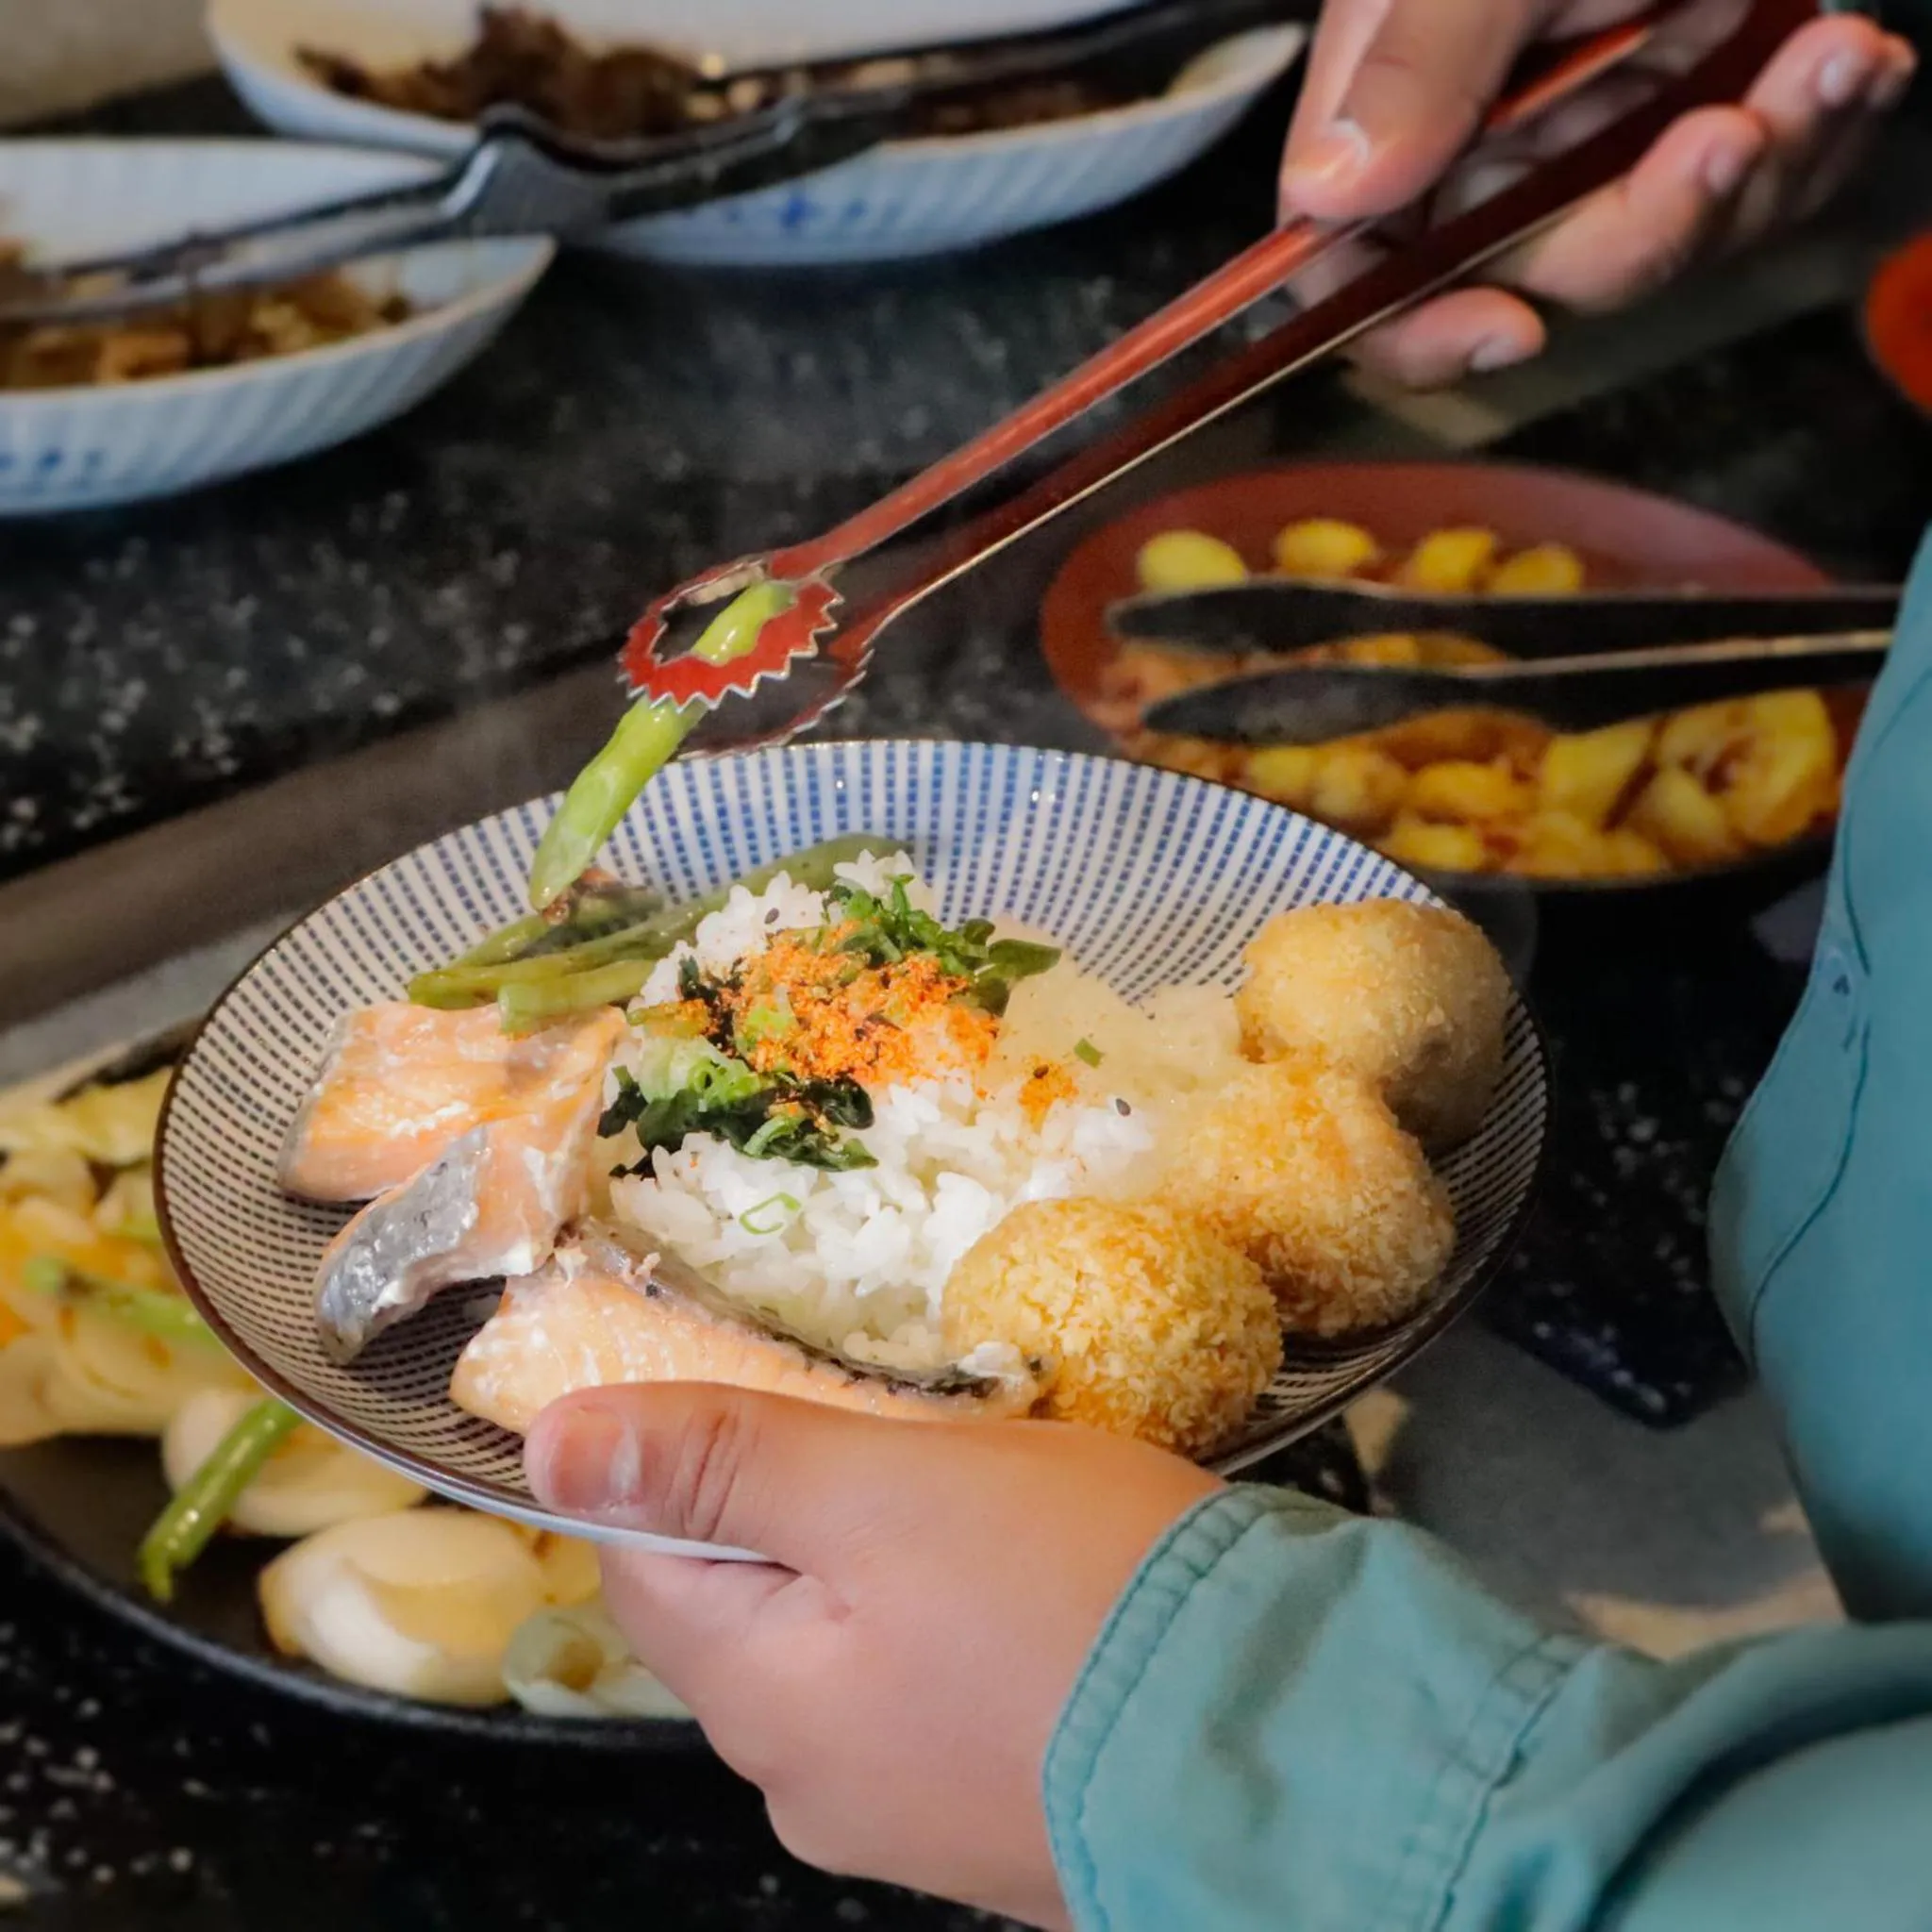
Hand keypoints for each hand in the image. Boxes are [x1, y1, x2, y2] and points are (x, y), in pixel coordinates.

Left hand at [526, 1388, 1221, 1927]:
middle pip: (748, 1604)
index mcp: (760, 1705)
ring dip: (886, 1559)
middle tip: (906, 1426)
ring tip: (989, 1495)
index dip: (675, 1454)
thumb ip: (718, 1461)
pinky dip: (956, 1623)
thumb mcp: (884, 1488)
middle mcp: (812, 1787)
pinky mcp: (1003, 1819)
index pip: (642, 1558)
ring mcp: (912, 1819)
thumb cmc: (1074, 1591)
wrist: (1294, 1742)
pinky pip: (936, 1692)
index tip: (761, 1380)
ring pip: (850, 1645)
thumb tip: (548, 1443)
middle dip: (799, 1501)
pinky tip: (1039, 1585)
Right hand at [1280, 0, 1916, 387]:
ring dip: (1760, 176)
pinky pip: (1754, 187)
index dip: (1415, 329)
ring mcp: (1601, 124)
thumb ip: (1416, 56)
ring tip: (1829, 63)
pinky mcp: (1703, 102)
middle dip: (1642, 229)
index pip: (1359, 267)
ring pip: (1659, 243)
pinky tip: (1847, 66)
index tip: (1509, 329)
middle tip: (1727, 137)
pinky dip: (1813, 136)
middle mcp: (1492, 132)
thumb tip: (1329, 192)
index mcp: (1399, 95)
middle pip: (1533, 272)